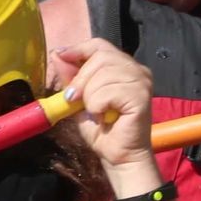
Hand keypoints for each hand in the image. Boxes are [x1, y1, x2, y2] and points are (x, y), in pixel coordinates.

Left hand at [51, 39, 155, 171]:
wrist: (119, 156)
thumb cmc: (102, 130)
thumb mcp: (79, 100)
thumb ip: (72, 78)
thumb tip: (58, 54)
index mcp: (124, 67)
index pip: (100, 44)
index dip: (78, 49)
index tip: (61, 57)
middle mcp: (137, 70)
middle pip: (100, 55)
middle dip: (81, 78)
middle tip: (74, 99)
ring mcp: (142, 82)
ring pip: (104, 73)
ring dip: (90, 95)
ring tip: (94, 111)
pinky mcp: (142, 96)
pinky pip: (110, 91)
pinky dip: (99, 104)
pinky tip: (104, 115)